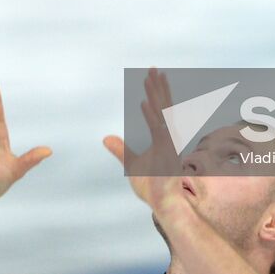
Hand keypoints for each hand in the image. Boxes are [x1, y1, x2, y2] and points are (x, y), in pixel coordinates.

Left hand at [102, 67, 184, 213]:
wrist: (164, 206)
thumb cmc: (152, 187)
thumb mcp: (131, 165)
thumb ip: (121, 150)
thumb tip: (105, 137)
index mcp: (163, 138)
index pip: (160, 110)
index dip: (157, 93)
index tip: (152, 76)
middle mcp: (168, 137)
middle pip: (163, 106)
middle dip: (158, 87)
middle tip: (152, 68)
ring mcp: (169, 144)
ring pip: (162, 114)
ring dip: (155, 95)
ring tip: (149, 77)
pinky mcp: (167, 153)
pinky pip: (157, 130)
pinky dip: (151, 116)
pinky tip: (144, 102)